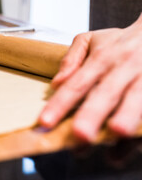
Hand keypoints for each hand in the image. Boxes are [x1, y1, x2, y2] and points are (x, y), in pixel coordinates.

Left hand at [39, 14, 141, 141]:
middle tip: (79, 134)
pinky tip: (132, 138)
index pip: (76, 84)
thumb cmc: (119, 41)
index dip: (60, 103)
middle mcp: (122, 68)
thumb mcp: (90, 40)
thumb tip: (56, 83)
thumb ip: (71, 59)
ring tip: (117, 132)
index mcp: (101, 58)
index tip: (46, 121)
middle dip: (92, 114)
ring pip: (135, 97)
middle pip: (105, 93)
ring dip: (127, 115)